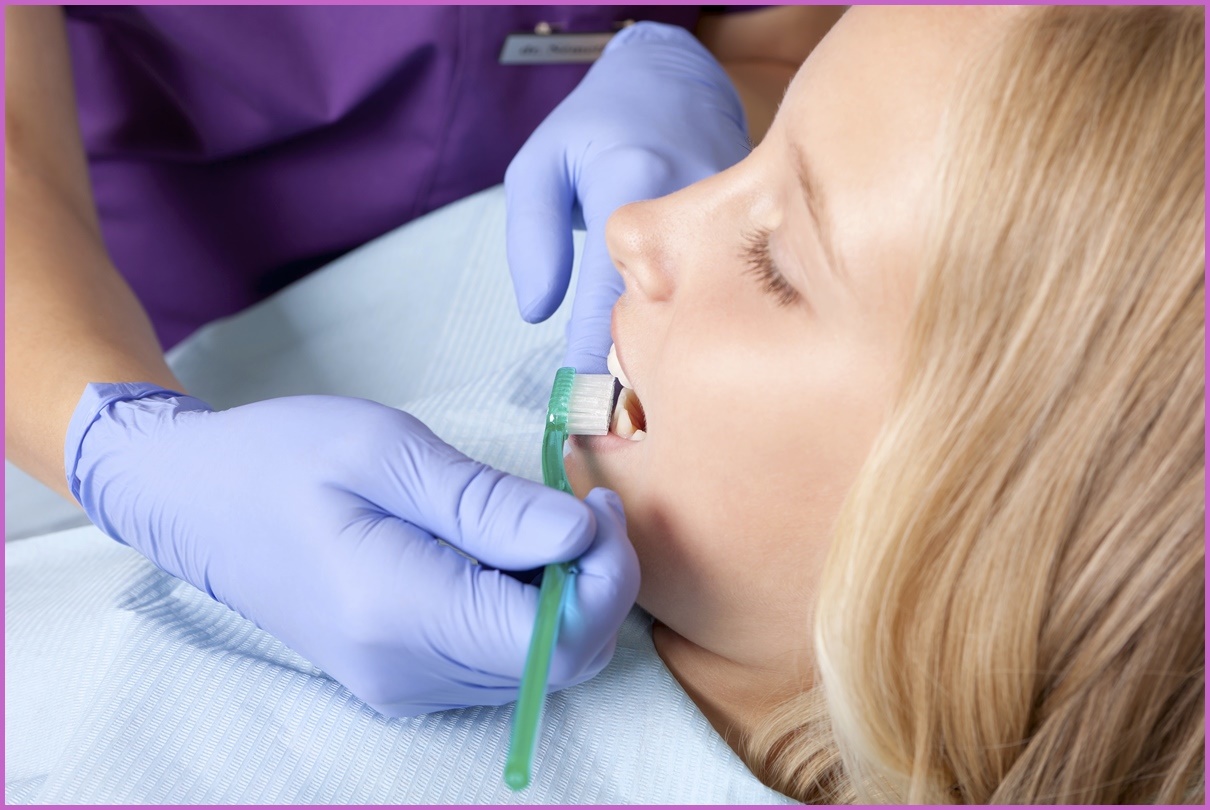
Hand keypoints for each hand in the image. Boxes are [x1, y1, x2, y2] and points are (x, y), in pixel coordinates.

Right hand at [65, 383, 639, 715]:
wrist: (197, 500)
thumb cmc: (283, 457)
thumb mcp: (387, 450)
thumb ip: (488, 504)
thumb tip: (579, 538)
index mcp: (400, 613)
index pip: (557, 641)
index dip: (606, 579)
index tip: (596, 507)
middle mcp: (406, 671)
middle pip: (559, 661)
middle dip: (595, 586)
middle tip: (581, 506)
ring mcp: (402, 685)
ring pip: (536, 666)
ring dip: (563, 597)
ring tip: (535, 521)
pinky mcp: (402, 678)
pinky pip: (498, 661)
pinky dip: (525, 611)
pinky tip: (502, 553)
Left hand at [505, 21, 750, 372]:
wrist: (679, 77)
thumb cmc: (599, 126)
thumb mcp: (539, 165)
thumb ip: (532, 237)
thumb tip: (540, 311)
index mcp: (633, 184)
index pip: (609, 297)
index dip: (591, 357)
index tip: (581, 401)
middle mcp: (696, 201)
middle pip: (674, 311)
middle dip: (648, 360)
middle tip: (624, 399)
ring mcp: (742, 214)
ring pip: (716, 306)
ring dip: (691, 341)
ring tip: (673, 374)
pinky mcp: (768, 225)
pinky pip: (742, 288)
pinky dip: (718, 314)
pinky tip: (704, 330)